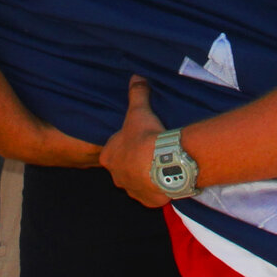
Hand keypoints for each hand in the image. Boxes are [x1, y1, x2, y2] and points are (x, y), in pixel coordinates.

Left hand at [98, 76, 173, 205]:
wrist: (164, 162)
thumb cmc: (145, 136)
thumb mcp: (139, 110)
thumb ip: (136, 94)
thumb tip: (136, 76)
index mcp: (109, 157)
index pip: (113, 150)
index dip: (125, 144)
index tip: (138, 139)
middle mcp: (117, 176)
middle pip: (124, 168)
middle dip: (134, 162)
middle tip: (151, 151)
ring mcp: (132, 190)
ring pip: (137, 183)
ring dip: (146, 176)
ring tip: (161, 164)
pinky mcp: (148, 200)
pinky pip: (152, 195)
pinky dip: (158, 188)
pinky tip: (167, 178)